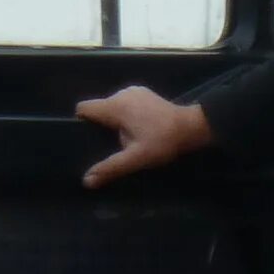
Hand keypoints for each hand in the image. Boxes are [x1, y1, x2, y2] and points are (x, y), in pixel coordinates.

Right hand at [75, 88, 212, 188]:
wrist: (192, 127)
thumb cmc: (163, 142)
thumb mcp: (135, 158)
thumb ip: (110, 168)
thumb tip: (86, 181)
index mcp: (115, 105)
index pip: (84, 108)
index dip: (82, 123)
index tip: (89, 140)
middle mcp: (121, 93)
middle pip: (99, 109)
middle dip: (101, 127)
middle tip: (112, 147)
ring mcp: (134, 91)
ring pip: (112, 107)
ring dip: (115, 123)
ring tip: (127, 141)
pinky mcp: (144, 94)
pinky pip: (125, 105)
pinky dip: (126, 116)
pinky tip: (138, 130)